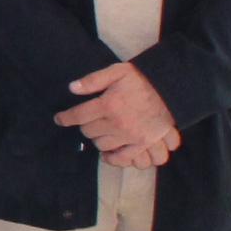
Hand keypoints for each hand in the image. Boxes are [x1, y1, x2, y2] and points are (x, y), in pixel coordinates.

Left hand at [59, 61, 181, 159]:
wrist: (171, 90)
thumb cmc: (142, 80)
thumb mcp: (117, 72)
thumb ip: (93, 80)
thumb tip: (72, 88)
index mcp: (109, 104)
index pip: (78, 115)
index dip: (65, 118)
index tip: (59, 119)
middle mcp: (118, 123)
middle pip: (88, 132)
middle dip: (85, 126)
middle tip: (89, 120)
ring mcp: (130, 136)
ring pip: (102, 145)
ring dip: (98, 139)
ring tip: (101, 131)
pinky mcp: (142, 144)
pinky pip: (122, 158)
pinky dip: (113, 158)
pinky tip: (109, 153)